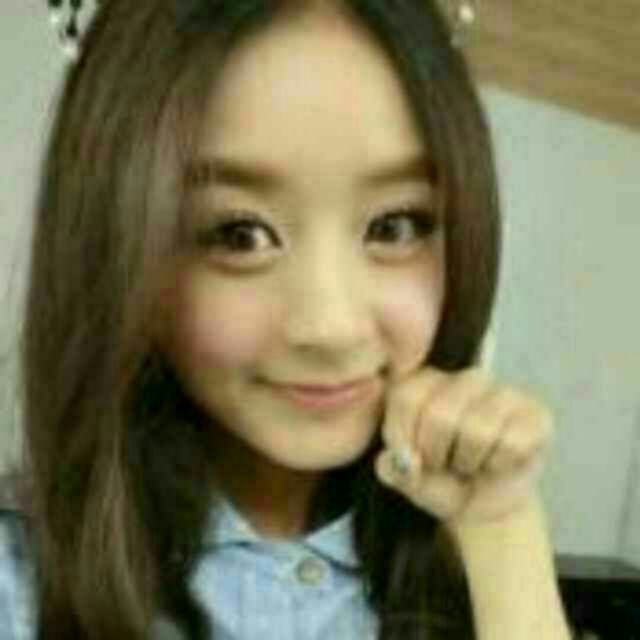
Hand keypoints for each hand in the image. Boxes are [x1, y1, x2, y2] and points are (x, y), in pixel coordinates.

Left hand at [374, 366, 553, 528]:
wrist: (483, 505)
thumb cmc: (439, 478)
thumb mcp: (404, 475)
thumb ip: (391, 465)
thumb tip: (399, 460)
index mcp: (426, 379)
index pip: (405, 396)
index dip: (402, 436)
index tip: (409, 457)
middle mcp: (466, 377)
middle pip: (440, 414)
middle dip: (436, 453)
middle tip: (444, 462)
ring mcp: (505, 392)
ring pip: (477, 430)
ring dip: (467, 461)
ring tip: (469, 463)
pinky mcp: (537, 414)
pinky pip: (511, 443)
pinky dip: (498, 465)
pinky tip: (496, 464)